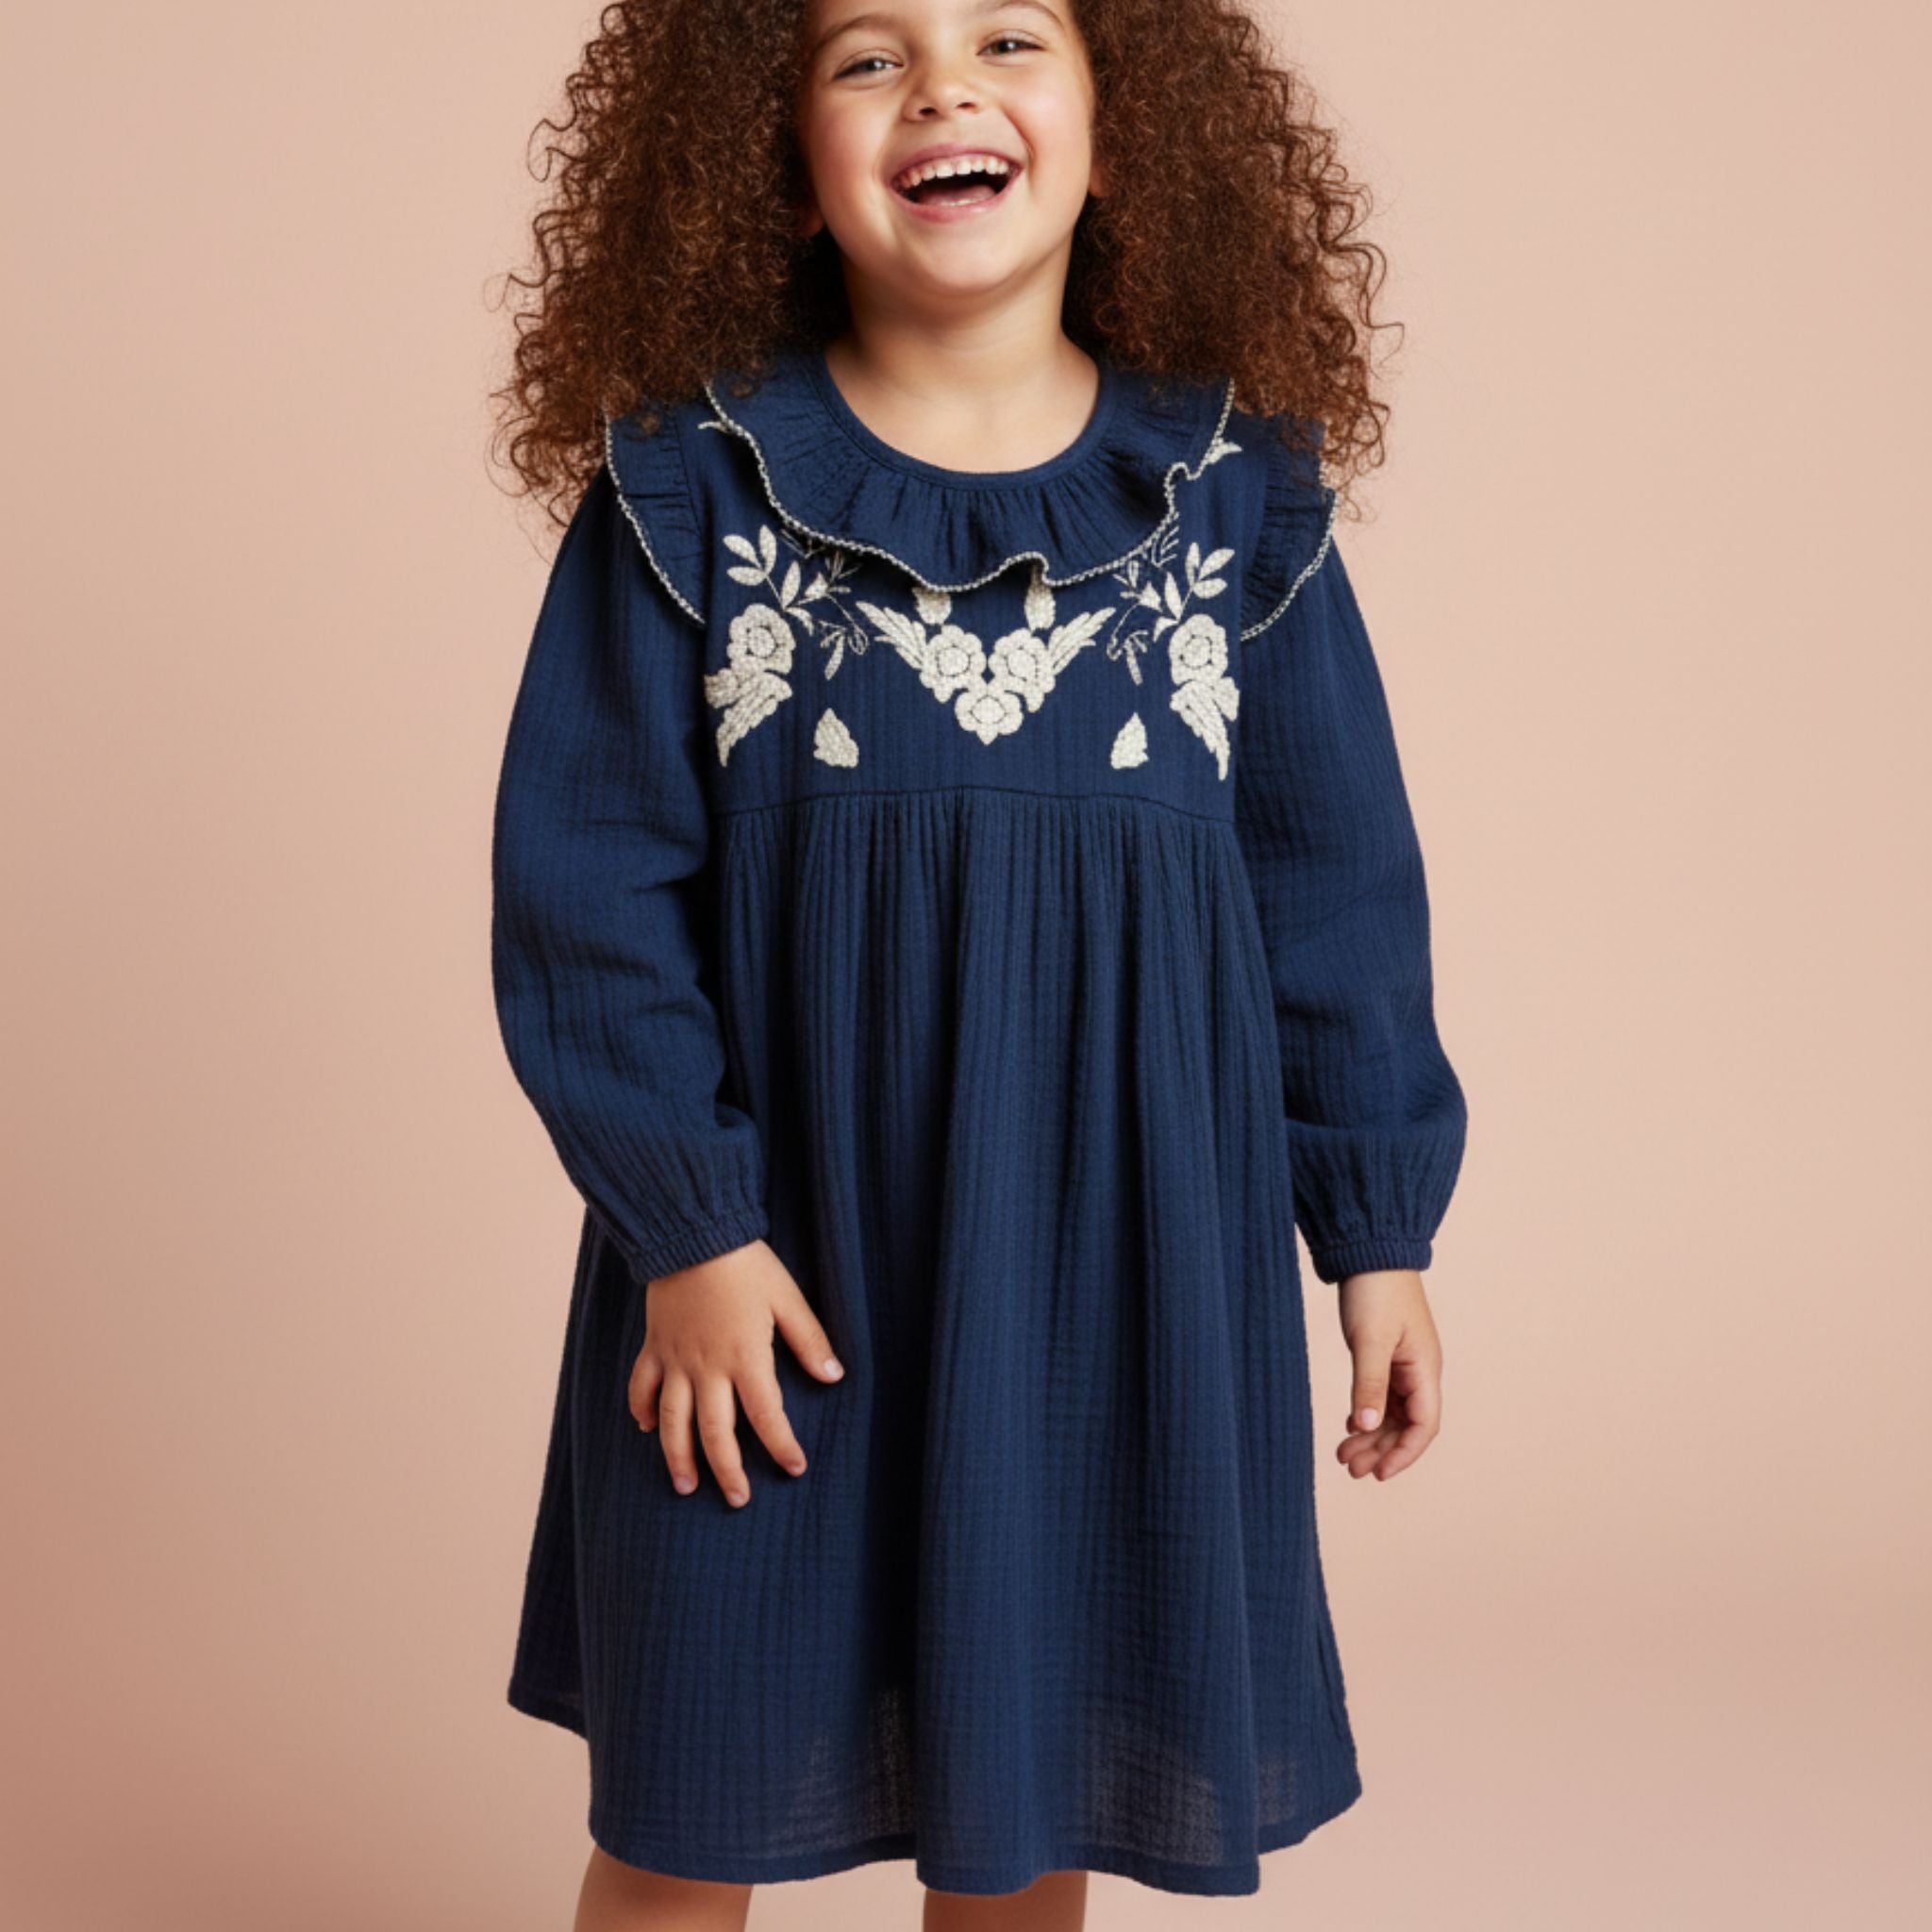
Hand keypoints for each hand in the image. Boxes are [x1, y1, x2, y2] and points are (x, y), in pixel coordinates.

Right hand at [628, 1238, 844, 1507]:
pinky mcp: (654, 1344)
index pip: (766, 1415)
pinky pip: (642, 1385)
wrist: (692, 1233)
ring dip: (678, 1456)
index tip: (794, 1468)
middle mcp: (707, 1367)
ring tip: (685, 1486)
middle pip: (715, 1431)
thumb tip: (834, 1376)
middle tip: (737, 1499)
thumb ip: (809, 1340)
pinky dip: (642, 1409)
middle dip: (727, 1470)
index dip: (782, 1445)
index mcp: (745, 1357)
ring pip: (673, 1420)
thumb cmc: (746, 1265)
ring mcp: (675, 1358)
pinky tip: (646, 1428)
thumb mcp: (788, 1298)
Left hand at [1334, 1268, 1441, 1479]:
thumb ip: (1369, 1384)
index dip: (1404, 1454)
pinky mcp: (1386, 1355)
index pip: (1425, 1425)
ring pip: (1393, 1413)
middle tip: (1350, 1469)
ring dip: (1371, 1436)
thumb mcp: (1369, 1340)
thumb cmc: (1375, 1290)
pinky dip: (1367, 1414)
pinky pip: (1382, 1396)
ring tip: (1343, 1456)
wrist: (1371, 1251)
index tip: (1378, 1474)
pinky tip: (1349, 1427)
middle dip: (1381, 1450)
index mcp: (1424, 1369)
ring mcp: (1403, 1364)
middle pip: (1407, 1425)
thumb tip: (1368, 1427)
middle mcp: (1419, 1371)